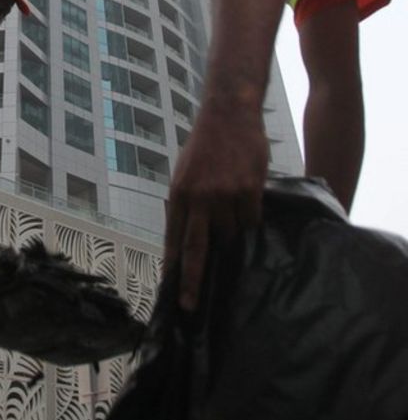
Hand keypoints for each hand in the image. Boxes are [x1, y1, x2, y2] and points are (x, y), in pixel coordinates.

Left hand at [165, 103, 268, 310]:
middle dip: (192, 281)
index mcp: (179, 194)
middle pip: (195, 249)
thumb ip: (185, 203)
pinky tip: (248, 199)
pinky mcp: (249, 191)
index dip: (172, 266)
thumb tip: (181, 237)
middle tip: (190, 306)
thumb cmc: (205, 145)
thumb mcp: (184, 172)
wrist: (229, 113)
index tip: (169, 290)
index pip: (173, 238)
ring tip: (232, 207)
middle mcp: (199, 198)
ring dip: (232, 231)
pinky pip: (251, 220)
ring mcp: (224, 196)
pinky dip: (250, 216)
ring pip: (231, 234)